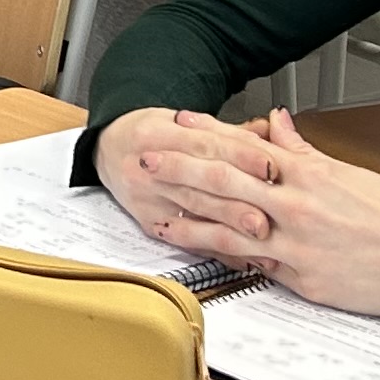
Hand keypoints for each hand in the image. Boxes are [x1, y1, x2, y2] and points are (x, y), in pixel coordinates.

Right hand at [96, 106, 280, 246]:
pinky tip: (242, 257)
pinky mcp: (148, 221)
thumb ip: (229, 131)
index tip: (271, 166)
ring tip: (262, 240)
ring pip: (194, 213)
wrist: (109, 150)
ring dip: (231, 228)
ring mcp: (147, 197)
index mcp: (158, 133)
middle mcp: (148, 166)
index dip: (240, 155)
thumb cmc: (152, 135)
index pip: (205, 144)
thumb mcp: (183, 122)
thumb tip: (271, 130)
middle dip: (236, 201)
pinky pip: (186, 240)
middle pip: (198, 184)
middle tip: (268, 214)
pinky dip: (217, 250)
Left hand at [123, 109, 379, 313]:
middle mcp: (296, 206)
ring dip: (187, 222)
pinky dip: (223, 259)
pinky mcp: (301, 278)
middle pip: (224, 182)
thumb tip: (276, 123)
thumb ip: (304, 150)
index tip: (179, 122)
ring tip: (155, 216)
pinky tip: (198, 255)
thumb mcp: (347, 172)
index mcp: (308, 174)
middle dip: (181, 169)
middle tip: (147, 159)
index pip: (246, 147)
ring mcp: (296, 244)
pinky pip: (253, 266)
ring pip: (228, 229)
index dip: (207, 133)